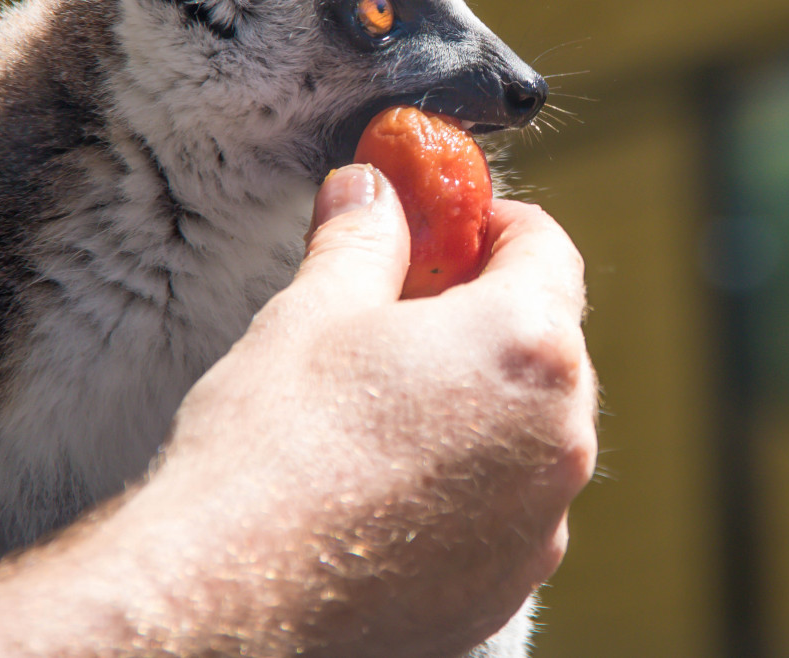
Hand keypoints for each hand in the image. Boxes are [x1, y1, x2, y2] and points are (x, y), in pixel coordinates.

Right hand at [0, 164, 595, 657]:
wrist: (230, 597)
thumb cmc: (271, 452)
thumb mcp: (314, 310)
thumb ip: (362, 236)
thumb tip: (370, 191)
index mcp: (526, 345)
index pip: (545, 246)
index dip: (491, 223)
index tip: (448, 226)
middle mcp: (558, 434)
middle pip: (546, 340)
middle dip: (484, 313)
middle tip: (403, 310)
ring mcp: (540, 518)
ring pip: (528, 427)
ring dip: (479, 401)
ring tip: (385, 403)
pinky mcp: (508, 584)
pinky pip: (506, 506)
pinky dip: (468, 481)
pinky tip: (388, 481)